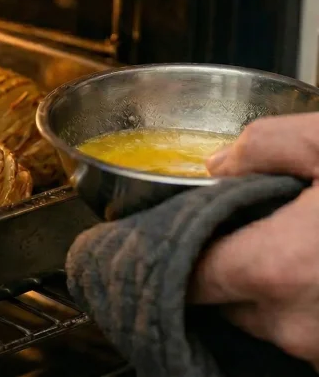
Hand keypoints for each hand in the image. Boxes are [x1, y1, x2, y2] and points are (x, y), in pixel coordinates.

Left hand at [187, 113, 318, 369]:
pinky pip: (313, 333)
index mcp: (277, 269)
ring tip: (316, 237)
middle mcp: (298, 326)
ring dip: (278, 284)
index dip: (173, 249)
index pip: (185, 275)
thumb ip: (266, 145)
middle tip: (261, 220)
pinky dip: (315, 302)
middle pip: (226, 298)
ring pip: (271, 319)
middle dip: (233, 261)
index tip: (174, 231)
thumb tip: (220, 164)